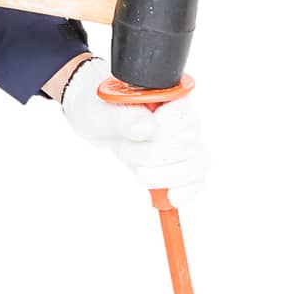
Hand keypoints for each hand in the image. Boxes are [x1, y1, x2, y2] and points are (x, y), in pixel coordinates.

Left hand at [59, 56, 209, 205]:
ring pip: (196, 163)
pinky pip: (196, 180)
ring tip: (140, 173)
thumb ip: (124, 117)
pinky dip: (185, 191)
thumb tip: (147, 129)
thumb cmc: (101, 107)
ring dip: (166, 175)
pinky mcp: (181, 163)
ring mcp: (185, 141)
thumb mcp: (103, 110)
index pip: (183, 115)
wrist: (97, 120)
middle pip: (187, 143)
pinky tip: (169, 198)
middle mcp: (183, 117)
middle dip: (153, 155)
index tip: (138, 133)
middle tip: (125, 151)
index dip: (163, 130)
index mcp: (168, 95)